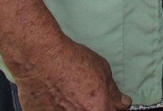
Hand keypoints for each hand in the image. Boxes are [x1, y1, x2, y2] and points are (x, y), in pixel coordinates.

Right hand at [13, 37, 130, 110]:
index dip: (108, 107)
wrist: (41, 58)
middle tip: (82, 96)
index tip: (106, 103)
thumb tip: (122, 103)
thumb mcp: (103, 71)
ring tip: (66, 93)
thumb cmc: (71, 61)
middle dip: (89, 107)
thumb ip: (113, 92)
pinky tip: (53, 95)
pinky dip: (55, 107)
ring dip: (71, 107)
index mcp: (98, 110)